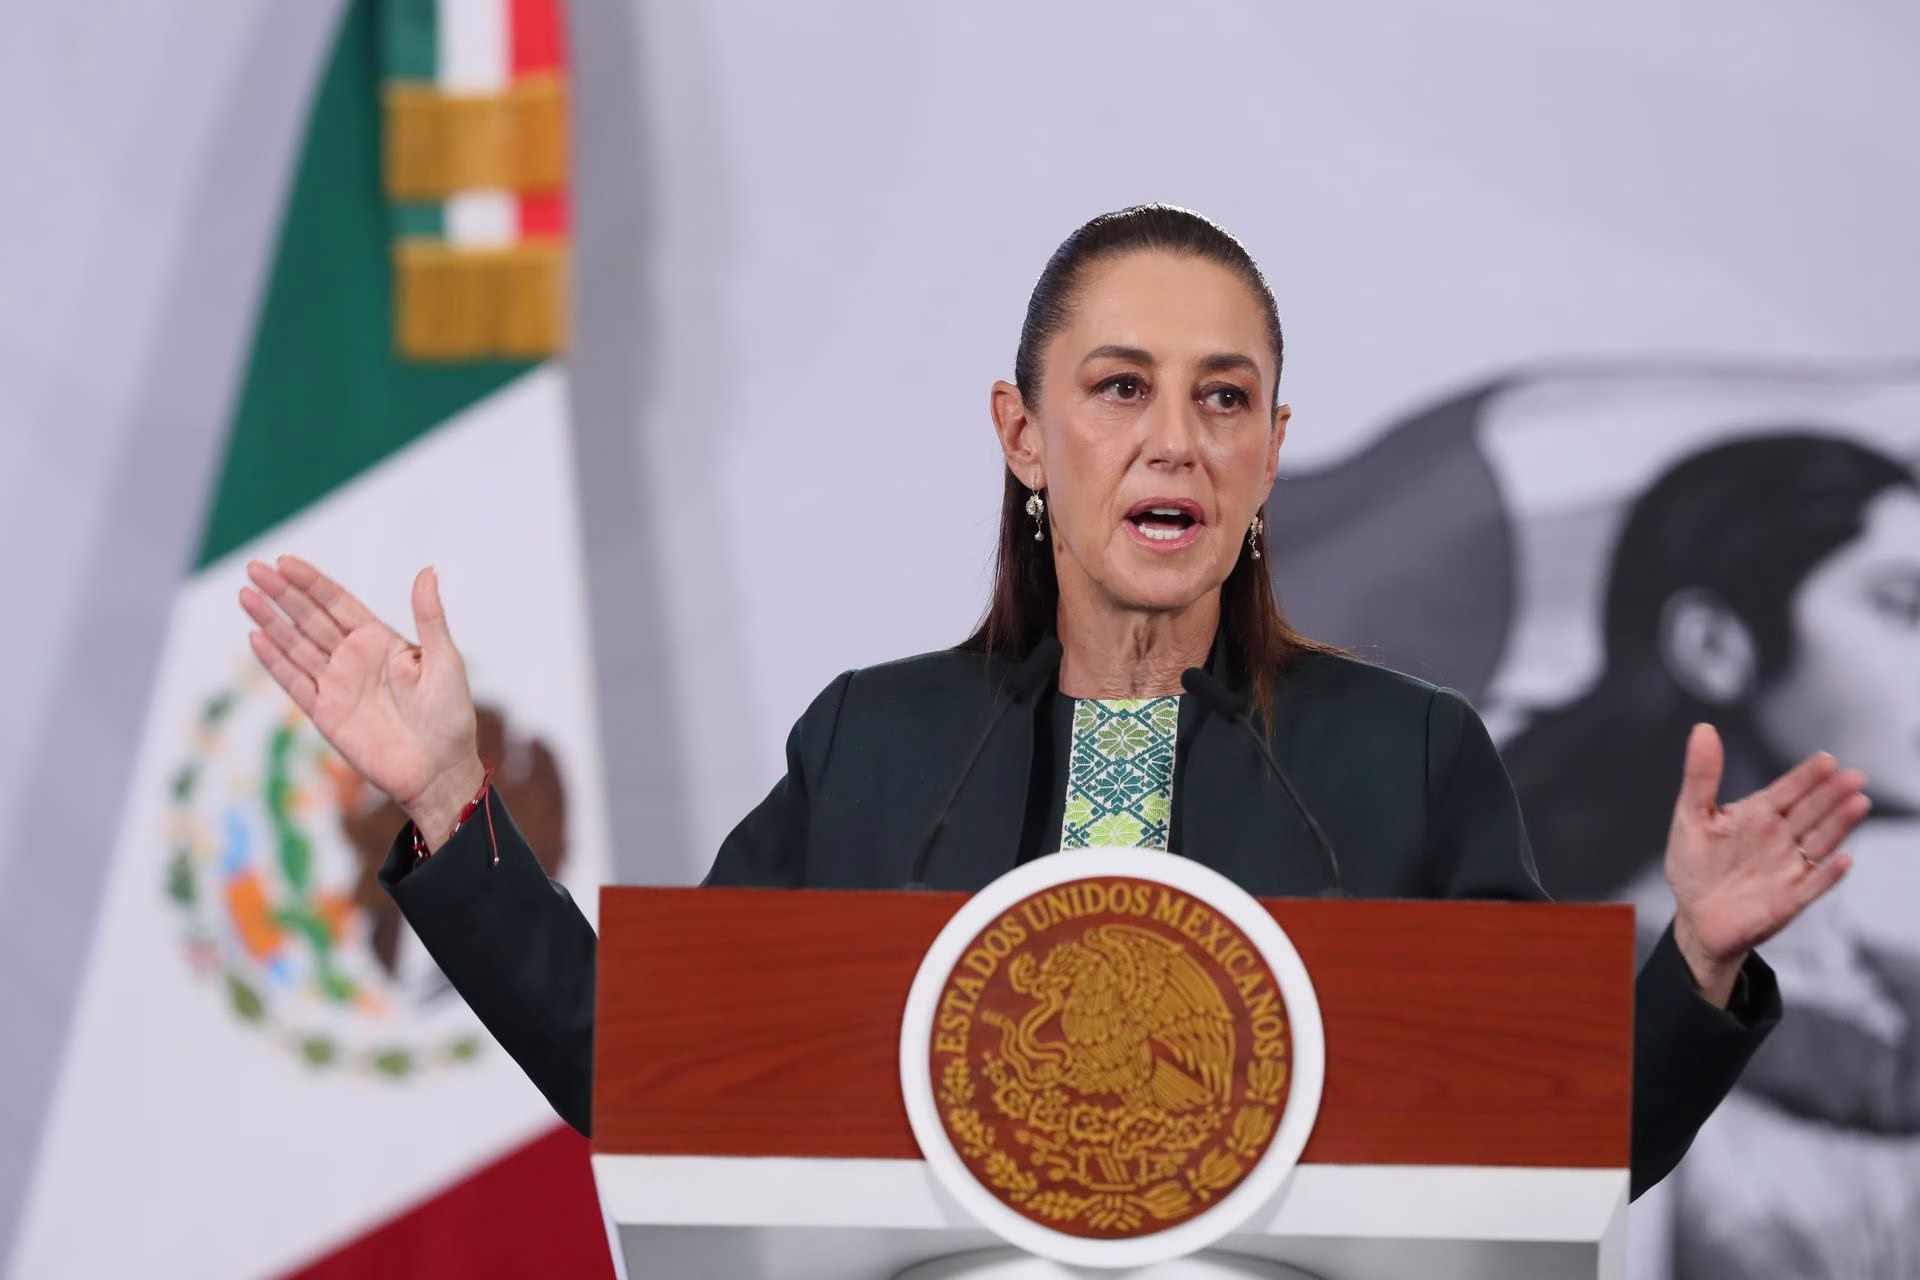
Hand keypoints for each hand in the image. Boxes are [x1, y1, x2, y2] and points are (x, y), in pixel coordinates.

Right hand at [239, 555, 483, 844]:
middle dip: (282, 593)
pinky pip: (295, 682)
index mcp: (381, 641)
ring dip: (271, 621)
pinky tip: (255, 637)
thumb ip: (430, 616)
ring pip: (296, 646)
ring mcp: (337, 685)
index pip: (338, 603)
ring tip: (246, 595)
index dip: (312, 583)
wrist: (440, 769)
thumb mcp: (445, 659)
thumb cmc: (450, 714)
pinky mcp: (326, 714)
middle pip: (310, 618)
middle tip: (253, 568)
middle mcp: (354, 659)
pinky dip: (275, 662)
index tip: (285, 562)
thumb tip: (427, 570)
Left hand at [1664, 723, 1869, 1005]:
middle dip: (1831, 793)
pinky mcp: (1791, 898)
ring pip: (1819, 841)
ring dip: (1839, 824)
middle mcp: (1780, 837)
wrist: (1695, 917)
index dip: (1806, 776)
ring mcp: (1789, 866)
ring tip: (1858, 803)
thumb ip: (1701, 775)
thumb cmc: (1693, 864)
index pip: (1788, 790)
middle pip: (1810, 811)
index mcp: (1758, 814)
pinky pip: (1815, 884)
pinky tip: (1842, 859)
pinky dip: (1828, 874)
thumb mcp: (1691, 816)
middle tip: (1853, 776)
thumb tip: (1703, 729)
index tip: (1826, 760)